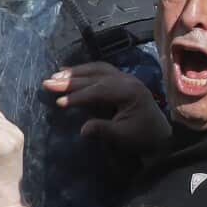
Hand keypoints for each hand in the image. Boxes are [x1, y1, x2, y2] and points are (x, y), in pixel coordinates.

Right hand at [43, 63, 169, 155]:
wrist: (160, 135)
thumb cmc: (142, 137)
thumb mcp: (123, 137)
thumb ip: (103, 130)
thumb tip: (83, 129)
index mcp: (130, 92)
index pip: (98, 90)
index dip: (78, 96)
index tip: (59, 103)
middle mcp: (127, 79)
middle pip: (94, 76)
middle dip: (70, 80)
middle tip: (47, 83)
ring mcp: (124, 77)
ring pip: (96, 69)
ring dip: (75, 72)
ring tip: (55, 76)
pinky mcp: (121, 79)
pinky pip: (100, 70)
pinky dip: (83, 70)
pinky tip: (68, 71)